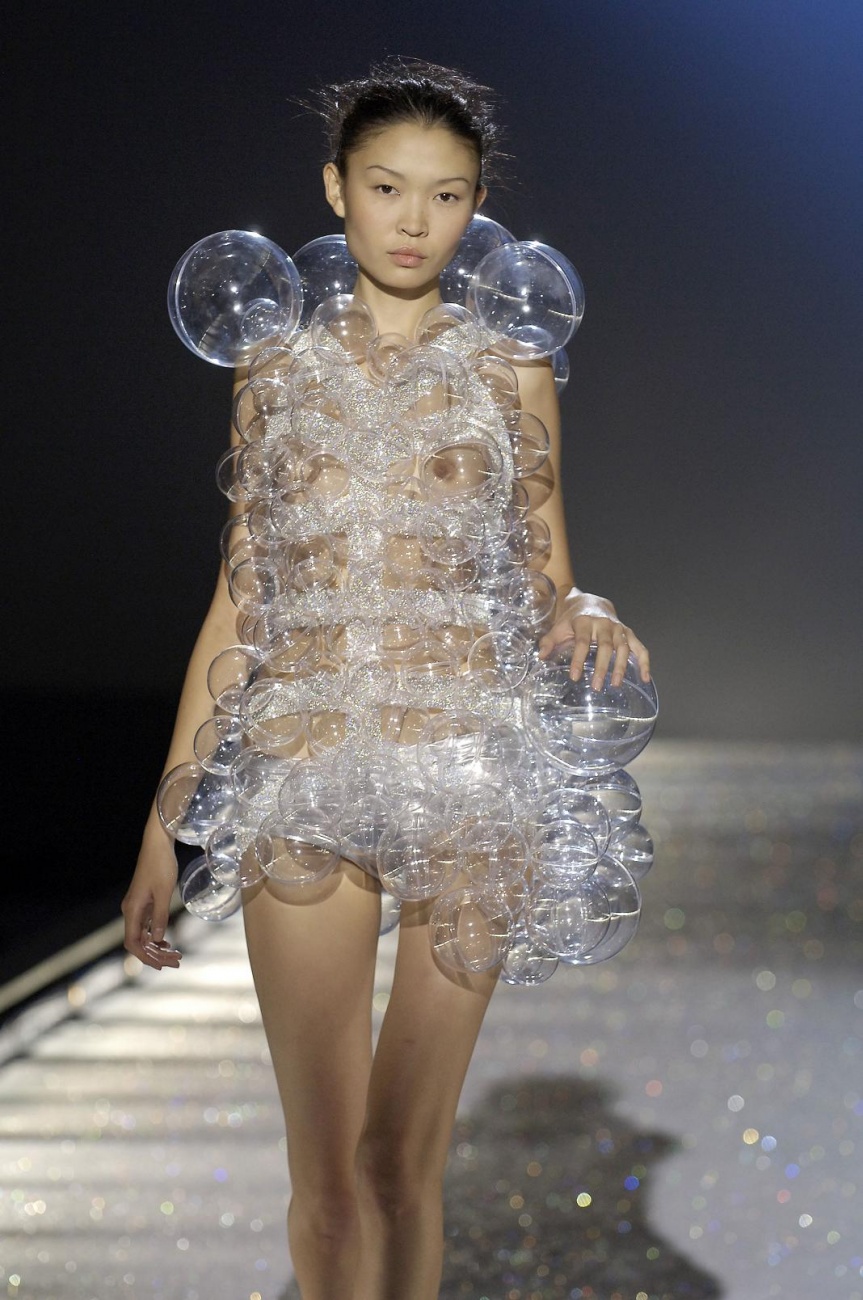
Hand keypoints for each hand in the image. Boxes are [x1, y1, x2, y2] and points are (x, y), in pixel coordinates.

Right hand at [122, 834, 182, 970]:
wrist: (157, 844)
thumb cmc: (161, 866)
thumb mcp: (163, 893)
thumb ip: (160, 917)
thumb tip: (158, 940)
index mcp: (132, 910)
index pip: (133, 943)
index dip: (146, 957)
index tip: (162, 965)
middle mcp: (130, 911)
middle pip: (139, 942)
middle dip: (156, 955)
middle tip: (177, 962)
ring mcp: (137, 907)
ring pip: (144, 935)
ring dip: (158, 947)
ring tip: (176, 955)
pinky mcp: (143, 902)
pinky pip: (147, 926)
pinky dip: (157, 936)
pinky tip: (168, 943)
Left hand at [537, 593, 649, 688]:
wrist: (590, 602)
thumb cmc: (573, 619)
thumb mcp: (559, 626)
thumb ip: (549, 641)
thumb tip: (541, 656)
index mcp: (585, 621)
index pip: (582, 642)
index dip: (578, 659)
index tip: (575, 676)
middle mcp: (604, 623)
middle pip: (605, 646)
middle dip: (602, 667)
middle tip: (597, 686)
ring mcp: (618, 628)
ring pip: (624, 647)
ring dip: (621, 666)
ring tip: (616, 684)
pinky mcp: (628, 632)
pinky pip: (640, 647)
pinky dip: (644, 661)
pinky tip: (645, 677)